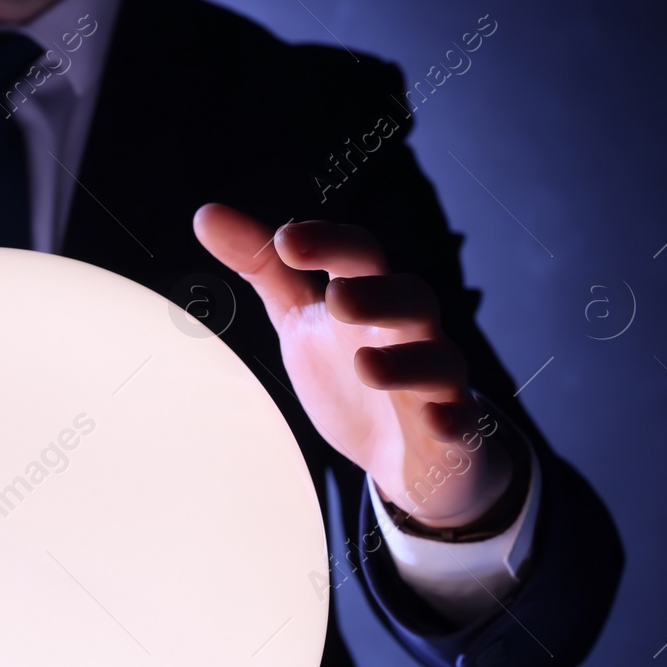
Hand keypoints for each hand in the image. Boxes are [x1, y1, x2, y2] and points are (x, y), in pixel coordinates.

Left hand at [194, 206, 510, 528]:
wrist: (407, 451)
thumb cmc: (353, 372)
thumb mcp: (301, 318)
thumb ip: (263, 269)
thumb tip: (205, 214)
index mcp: (371, 299)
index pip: (359, 257)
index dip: (328, 245)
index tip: (286, 241)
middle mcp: (410, 332)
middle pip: (410, 299)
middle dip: (377, 295)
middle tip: (337, 297)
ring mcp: (436, 382)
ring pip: (437, 361)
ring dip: (405, 362)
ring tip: (366, 364)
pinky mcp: (452, 431)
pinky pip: (461, 423)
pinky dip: (451, 419)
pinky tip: (436, 421)